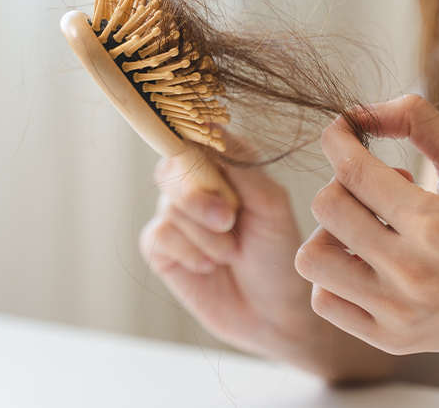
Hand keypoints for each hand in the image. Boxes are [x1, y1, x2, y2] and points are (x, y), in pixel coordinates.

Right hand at [139, 136, 315, 360]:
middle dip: (202, 196)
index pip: (199, 136)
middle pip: (174, 167)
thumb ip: (242, 166)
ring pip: (169, 204)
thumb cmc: (279, 256)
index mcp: (228, 166)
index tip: (209, 164)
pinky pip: (159, 234)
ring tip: (231, 253)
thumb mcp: (271, 206)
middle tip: (229, 220)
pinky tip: (209, 266)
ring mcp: (177, 216)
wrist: (273, 314)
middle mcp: (198, 185)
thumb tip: (208, 125)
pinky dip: (188, 251)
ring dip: (205, 234)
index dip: (197, 146)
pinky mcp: (162, 248)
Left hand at [294, 94, 438, 355]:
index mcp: (436, 224)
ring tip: (365, 226)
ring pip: (312, 258)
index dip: (337, 139)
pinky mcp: (390, 339)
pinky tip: (366, 260)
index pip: (355, 170)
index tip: (341, 130)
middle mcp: (411, 273)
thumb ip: (420, 121)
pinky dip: (334, 273)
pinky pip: (324, 300)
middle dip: (342, 180)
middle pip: (327, 207)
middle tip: (375, 183)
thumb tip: (361, 111)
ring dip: (329, 230)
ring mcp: (397, 312)